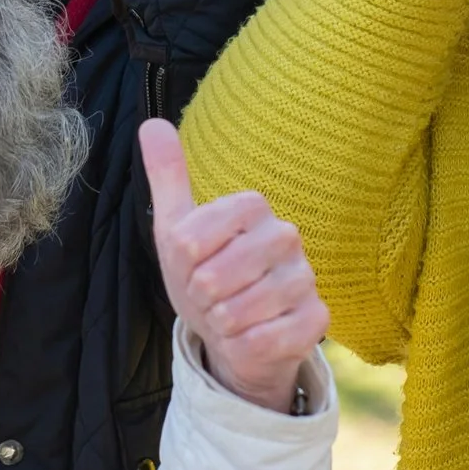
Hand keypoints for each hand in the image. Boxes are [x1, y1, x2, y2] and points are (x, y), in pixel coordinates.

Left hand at [141, 119, 328, 413]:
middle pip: (213, 277)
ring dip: (221, 323)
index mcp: (252, 207)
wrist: (235, 334)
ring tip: (228, 317)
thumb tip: (152, 124)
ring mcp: (305, 278)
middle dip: (199, 298)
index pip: (191, 238)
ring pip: (239, 311)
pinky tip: (248, 338)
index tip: (192, 266)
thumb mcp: (177, 229)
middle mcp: (286, 236)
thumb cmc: (206, 276)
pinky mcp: (317, 319)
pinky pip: (265, 339)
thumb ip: (167, 177)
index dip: (182, 263)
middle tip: (208, 298)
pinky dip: (244, 346)